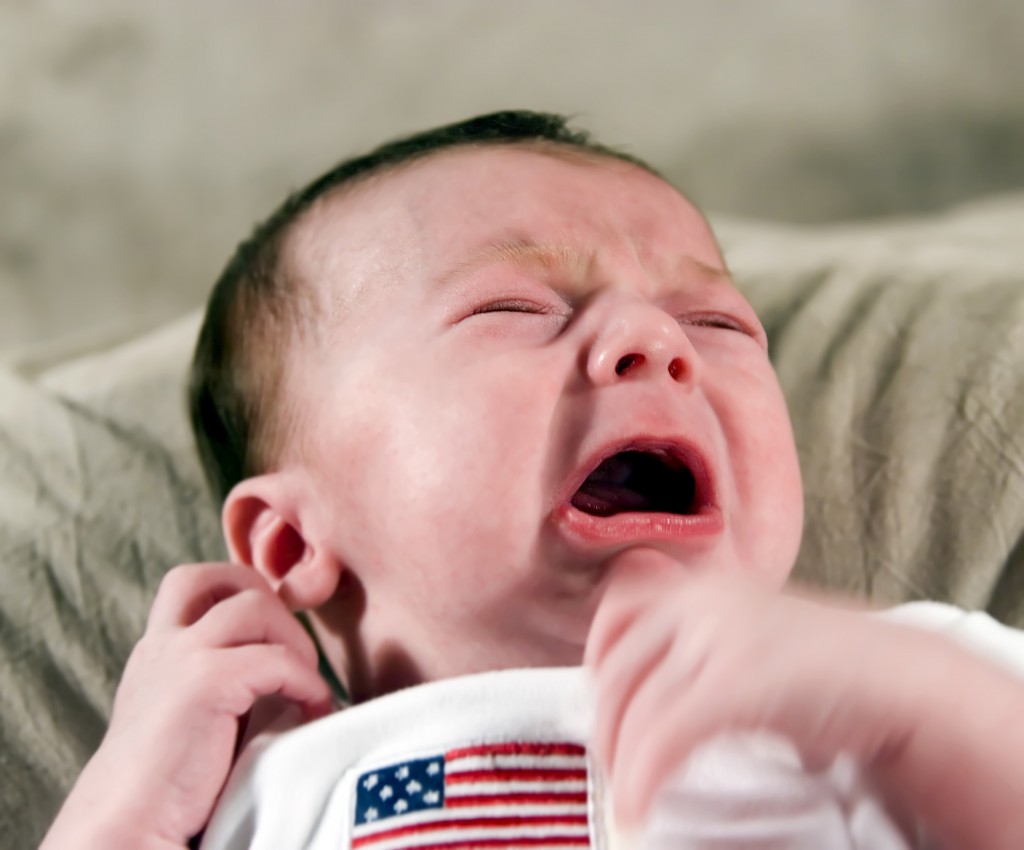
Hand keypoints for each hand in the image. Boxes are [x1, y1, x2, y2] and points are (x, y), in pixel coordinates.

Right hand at [42, 562, 332, 848]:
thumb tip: (300, 669)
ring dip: (295, 642)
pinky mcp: (202, 683)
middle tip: (295, 656)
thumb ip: (234, 680)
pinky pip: (276, 660)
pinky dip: (306, 682)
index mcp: (159, 648)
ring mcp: (180, 656)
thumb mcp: (201, 715)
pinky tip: (311, 712)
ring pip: (257, 604)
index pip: (198, 582)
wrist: (126, 829)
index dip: (245, 591)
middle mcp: (164, 642)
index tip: (278, 638)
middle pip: (225, 576)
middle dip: (274, 601)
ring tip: (304, 687)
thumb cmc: (172, 784)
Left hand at [585, 548, 911, 826]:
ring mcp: (720, 636)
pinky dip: (641, 779)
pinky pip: (664, 736)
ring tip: (628, 797)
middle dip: (605, 724)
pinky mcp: (737, 680)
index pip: (616, 610)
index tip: (603, 705)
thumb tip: (636, 694)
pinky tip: (638, 807)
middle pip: (616, 665)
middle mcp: (703, 600)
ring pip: (636, 706)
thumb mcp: (748, 633)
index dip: (595, 661)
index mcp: (701, 584)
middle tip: (613, 766)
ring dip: (620, 762)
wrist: (901, 679)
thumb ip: (695, 645)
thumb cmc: (824, 667)